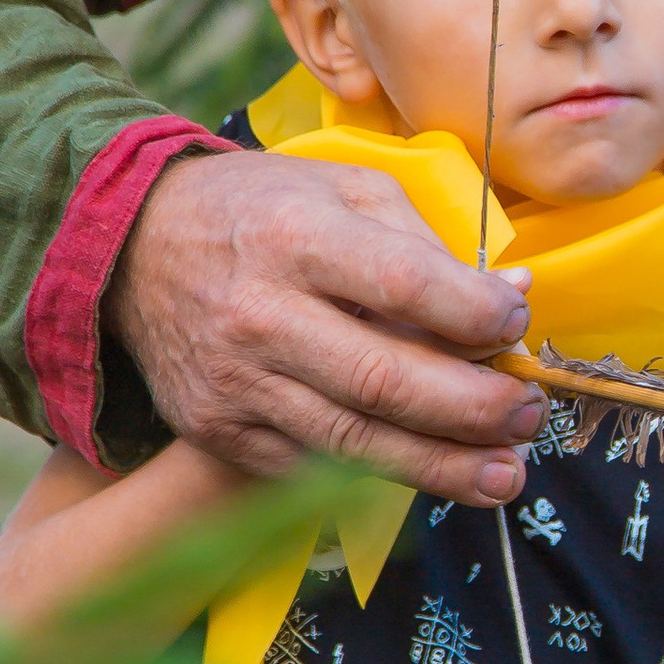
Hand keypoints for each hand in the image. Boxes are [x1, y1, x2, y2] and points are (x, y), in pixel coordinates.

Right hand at [106, 147, 543, 499]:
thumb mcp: (344, 189)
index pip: (405, 285)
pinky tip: (433, 471)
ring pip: (354, 444)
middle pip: (386, 381)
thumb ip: (428, 244)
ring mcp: (235, 383)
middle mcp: (261, 314)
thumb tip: (513, 296)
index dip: (476, 314)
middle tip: (529, 415)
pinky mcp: (219, 431)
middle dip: (475, 409)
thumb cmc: (262, 210)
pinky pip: (313, 468)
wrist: (134, 248)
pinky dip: (380, 474)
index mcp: (298, 236)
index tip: (516, 323)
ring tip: (507, 473)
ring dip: (444, 467)